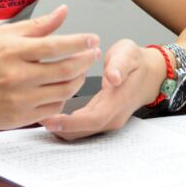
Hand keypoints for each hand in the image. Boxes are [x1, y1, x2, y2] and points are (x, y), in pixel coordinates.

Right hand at [0, 5, 99, 130]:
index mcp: (14, 51)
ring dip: (79, 79)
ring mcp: (20, 99)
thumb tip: (63, 11)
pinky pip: (53, 108)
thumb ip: (38, 25)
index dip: (79, 42)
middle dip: (86, 60)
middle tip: (93, 54)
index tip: (92, 39)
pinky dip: (63, 97)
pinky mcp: (20, 117)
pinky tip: (63, 87)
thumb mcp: (6, 34)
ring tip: (81, 70)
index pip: (56, 45)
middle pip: (66, 70)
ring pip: (64, 91)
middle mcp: (18, 76)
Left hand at [38, 39, 165, 140]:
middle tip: (35, 117)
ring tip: (38, 116)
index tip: (50, 118)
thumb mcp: (129, 54)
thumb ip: (120, 65)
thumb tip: (114, 77)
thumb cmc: (136, 62)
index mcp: (118, 102)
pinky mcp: (101, 118)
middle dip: (59, 128)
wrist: (150, 73)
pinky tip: (51, 115)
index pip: (92, 119)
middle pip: (83, 131)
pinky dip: (66, 124)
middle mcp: (112, 116)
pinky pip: (82, 126)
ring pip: (81, 132)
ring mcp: (107, 120)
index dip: (70, 122)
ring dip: (61, 127)